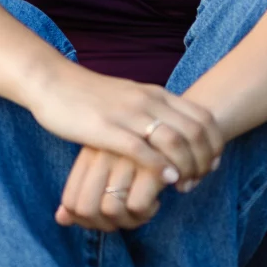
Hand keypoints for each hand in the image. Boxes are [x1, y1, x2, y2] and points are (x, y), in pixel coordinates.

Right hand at [29, 63, 224, 189]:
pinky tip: (166, 181)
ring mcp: (128, 114)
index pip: (203, 117)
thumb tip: (174, 134)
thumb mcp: (131, 97)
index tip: (212, 164)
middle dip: (204, 160)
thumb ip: (153, 111)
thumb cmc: (91, 96)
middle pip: (195, 131)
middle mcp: (148, 101)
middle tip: (201, 179)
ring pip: (174, 141)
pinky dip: (160, 167)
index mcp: (156, 93)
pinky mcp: (106, 129)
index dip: (215, 143)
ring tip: (185, 184)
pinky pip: (142, 150)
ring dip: (187, 166)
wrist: (52, 82)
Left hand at [55, 147, 165, 231]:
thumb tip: (60, 220)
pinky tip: (157, 201)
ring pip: (110, 211)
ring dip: (128, 222)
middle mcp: (103, 155)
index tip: (106, 221)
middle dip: (105, 225)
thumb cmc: (141, 143)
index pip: (71, 201)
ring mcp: (124, 159)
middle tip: (125, 221)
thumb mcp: (107, 158)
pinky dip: (147, 212)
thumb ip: (82, 190)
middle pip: (86, 211)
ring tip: (143, 211)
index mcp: (90, 153)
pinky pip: (137, 206)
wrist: (182, 115)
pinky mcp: (149, 165)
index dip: (85, 221)